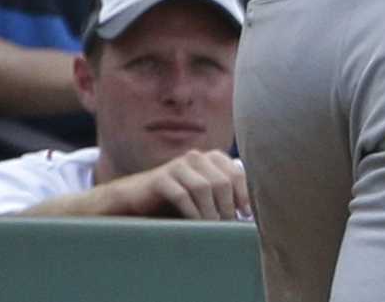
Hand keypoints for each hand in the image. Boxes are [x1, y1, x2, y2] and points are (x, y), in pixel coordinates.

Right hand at [119, 148, 247, 220]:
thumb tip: (247, 213)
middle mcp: (196, 157)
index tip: (247, 214)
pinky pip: (182, 195)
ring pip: (203, 188)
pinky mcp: (161, 179)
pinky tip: (196, 225)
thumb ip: (223, 194)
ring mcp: (178, 166)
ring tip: (214, 228)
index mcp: (212, 157)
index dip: (244, 194)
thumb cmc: (177, 196)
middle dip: (228, 206)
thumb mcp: (203, 192)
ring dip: (211, 211)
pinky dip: (192, 212)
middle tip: (229, 226)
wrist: (137, 195)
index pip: (236, 173)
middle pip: (221, 181)